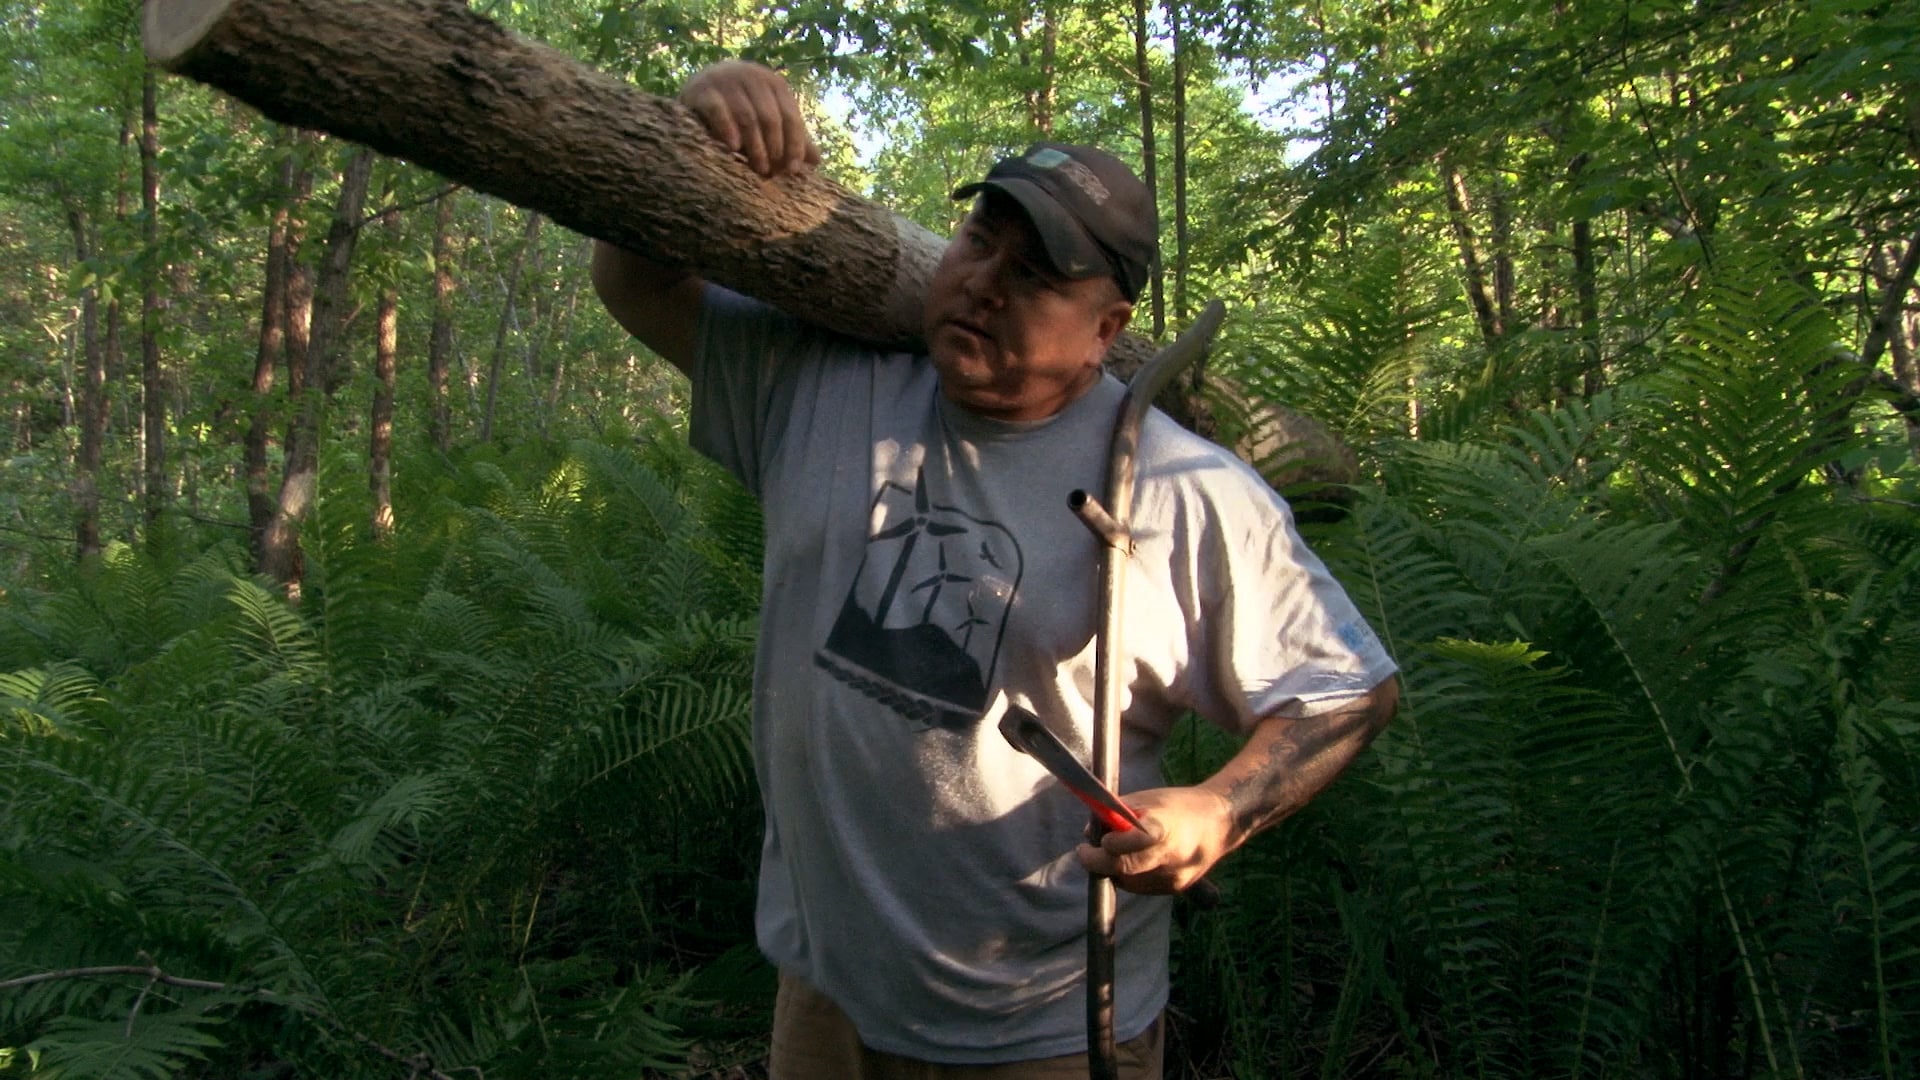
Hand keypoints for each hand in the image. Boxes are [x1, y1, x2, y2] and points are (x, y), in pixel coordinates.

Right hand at [680, 60, 821, 178]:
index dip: (794, 144)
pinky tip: (733, 148)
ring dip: (755, 146)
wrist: (700, 90)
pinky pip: (718, 110)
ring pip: (747, 117)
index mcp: (773, 82)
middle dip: (774, 148)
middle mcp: (752, 76)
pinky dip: (727, 129)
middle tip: (771, 173)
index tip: (794, 170)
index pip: (790, 116)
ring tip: (758, 169)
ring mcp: (726, 79)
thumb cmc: (741, 109)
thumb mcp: (768, 119)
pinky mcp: (703, 89)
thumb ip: (791, 136)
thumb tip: (817, 161)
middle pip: (770, 118)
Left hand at [1075, 786, 1234, 894]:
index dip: (1114, 843)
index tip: (1099, 839)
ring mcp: (1173, 876)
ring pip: (1128, 881)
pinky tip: (1134, 860)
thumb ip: (1118, 815)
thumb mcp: (1149, 800)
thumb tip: (1090, 833)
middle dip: (1098, 863)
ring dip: (1112, 869)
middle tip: (1084, 852)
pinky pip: (1141, 886)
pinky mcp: (1175, 889)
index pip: (1138, 841)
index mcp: (1166, 828)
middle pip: (1126, 869)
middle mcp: (1171, 857)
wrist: (1221, 822)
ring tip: (1111, 850)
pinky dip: (1129, 876)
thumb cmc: (1179, 805)